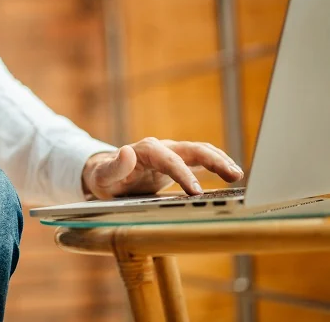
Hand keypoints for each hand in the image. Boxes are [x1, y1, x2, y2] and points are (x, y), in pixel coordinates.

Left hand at [81, 138, 244, 199]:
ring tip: (238, 174)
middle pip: (190, 149)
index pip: (167, 159)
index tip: (195, 191)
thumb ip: (114, 167)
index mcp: (144, 151)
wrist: (105, 174)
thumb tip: (126, 151)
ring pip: (199, 151)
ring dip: (220, 160)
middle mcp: (160, 148)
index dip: (182, 174)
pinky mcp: (177, 162)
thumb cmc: (103, 177)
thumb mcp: (102, 176)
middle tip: (233, 175)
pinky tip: (232, 174)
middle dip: (212, 160)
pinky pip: (200, 159)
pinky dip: (217, 163)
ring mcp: (171, 153)